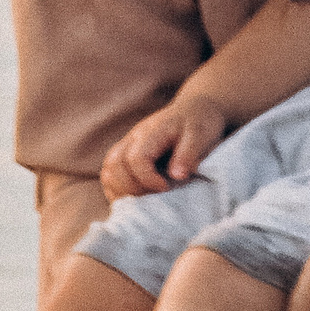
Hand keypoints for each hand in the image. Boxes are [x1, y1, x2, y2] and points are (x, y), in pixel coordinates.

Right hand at [101, 89, 229, 200]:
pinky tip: (137, 199)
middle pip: (114, 166)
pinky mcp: (126, 155)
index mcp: (152, 131)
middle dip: (132, 188)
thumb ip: (188, 154)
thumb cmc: (200, 122)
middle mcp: (133, 138)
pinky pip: (110, 175)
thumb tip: (176, 175)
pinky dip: (118, 190)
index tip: (166, 188)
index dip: (148, 179)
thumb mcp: (201, 134)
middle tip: (154, 199)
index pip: (136, 158)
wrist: (196, 108)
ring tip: (145, 202)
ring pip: (108, 170)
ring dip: (122, 191)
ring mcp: (127, 145)